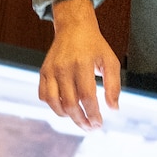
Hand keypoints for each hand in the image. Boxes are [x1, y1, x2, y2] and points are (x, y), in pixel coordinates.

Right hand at [38, 0, 120, 127]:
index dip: (93, 114)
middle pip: (70, 103)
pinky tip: (65, 107)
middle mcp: (64, 67)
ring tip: (79, 119)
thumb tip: (113, 109)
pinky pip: (44, 96)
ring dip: (67, 116)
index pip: (87, 96)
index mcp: (82, 64)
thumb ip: (114, 85)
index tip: (99, 124)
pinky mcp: (43, 72)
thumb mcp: (110, 61)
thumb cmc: (95, 46)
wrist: (74, 28)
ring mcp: (51, 70)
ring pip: (54, 103)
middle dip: (81, 120)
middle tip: (90, 128)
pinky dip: (53, 106)